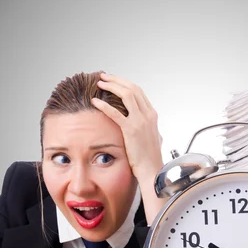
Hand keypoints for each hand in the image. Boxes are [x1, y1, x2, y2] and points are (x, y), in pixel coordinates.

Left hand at [92, 73, 164, 223]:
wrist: (152, 170)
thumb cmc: (150, 157)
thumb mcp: (152, 137)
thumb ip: (148, 127)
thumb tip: (144, 124)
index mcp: (152, 115)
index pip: (138, 91)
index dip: (124, 83)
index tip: (113, 80)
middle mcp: (148, 115)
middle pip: (132, 88)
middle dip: (117, 80)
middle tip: (104, 77)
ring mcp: (141, 121)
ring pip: (126, 94)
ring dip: (111, 86)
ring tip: (100, 83)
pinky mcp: (132, 130)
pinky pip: (115, 113)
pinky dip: (104, 105)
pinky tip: (95, 101)